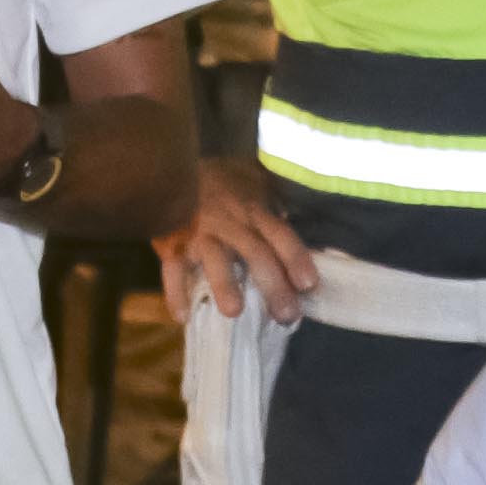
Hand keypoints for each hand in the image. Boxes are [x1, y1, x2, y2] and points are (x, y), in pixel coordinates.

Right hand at [155, 154, 318, 320]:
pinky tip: (183, 316)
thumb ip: (277, 208)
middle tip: (286, 315)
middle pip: (254, 252)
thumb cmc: (223, 184)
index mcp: (253, 208)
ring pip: (214, 258)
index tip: (308, 284)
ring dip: (224, 284)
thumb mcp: (254, 185)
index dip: (294, 257)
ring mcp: (199, 233)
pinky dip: (175, 292)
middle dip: (272, 284)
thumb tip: (314, 237)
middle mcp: (229, 221)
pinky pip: (172, 269)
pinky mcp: (171, 244)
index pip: (279, 233)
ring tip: (234, 312)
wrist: (172, 168)